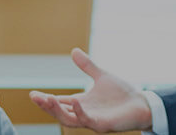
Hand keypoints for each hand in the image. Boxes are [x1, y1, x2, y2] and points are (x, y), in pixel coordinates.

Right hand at [29, 48, 152, 132]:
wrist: (143, 104)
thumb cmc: (123, 94)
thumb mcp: (101, 76)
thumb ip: (87, 66)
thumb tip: (74, 51)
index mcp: (81, 103)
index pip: (59, 103)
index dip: (45, 100)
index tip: (33, 93)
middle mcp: (84, 113)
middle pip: (59, 113)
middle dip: (46, 106)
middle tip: (35, 97)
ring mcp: (92, 120)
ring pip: (69, 120)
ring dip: (57, 111)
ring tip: (47, 99)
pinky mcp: (103, 125)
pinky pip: (88, 121)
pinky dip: (80, 112)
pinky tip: (74, 101)